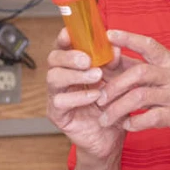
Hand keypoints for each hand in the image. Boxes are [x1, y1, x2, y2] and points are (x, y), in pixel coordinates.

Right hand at [45, 28, 132, 162]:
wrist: (112, 136)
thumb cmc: (112, 105)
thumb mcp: (117, 81)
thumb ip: (114, 64)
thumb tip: (116, 47)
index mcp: (73, 66)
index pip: (63, 46)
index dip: (64, 37)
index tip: (71, 33)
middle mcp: (62, 78)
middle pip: (53, 59)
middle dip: (70, 56)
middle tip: (88, 59)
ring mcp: (56, 96)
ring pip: (53, 78)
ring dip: (76, 75)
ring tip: (97, 76)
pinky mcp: (57, 114)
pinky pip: (60, 101)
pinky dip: (79, 97)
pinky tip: (95, 96)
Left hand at [96, 29, 169, 163]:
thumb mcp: (162, 85)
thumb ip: (139, 73)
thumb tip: (110, 58)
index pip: (149, 45)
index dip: (128, 39)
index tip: (108, 35)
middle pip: (140, 72)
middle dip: (115, 85)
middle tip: (99, 98)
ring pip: (141, 96)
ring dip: (118, 108)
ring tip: (105, 118)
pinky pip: (151, 117)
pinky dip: (133, 123)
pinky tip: (126, 126)